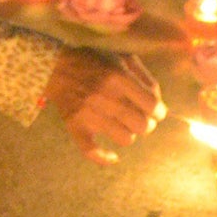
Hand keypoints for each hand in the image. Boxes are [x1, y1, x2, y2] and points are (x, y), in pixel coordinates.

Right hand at [43, 48, 162, 162]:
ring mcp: (89, 113)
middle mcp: (105, 96)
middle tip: (142, 119)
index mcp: (119, 78)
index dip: (160, 111)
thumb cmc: (96, 62)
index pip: (152, 105)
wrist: (57, 67)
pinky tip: (112, 156)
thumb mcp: (123, 59)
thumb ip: (145, 78)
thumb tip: (159, 104)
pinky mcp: (75, 126)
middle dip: (148, 124)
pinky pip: (91, 151)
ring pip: (125, 139)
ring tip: (125, 126)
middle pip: (142, 125)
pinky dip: (104, 157)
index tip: (157, 112)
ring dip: (130, 134)